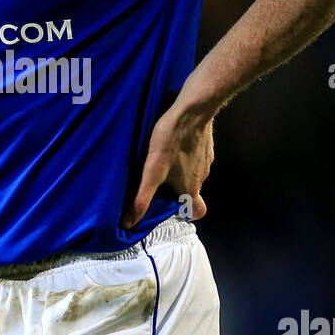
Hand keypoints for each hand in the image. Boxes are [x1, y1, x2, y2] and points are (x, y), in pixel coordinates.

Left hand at [121, 105, 214, 228]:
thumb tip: (127, 224)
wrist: (193, 111)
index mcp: (190, 188)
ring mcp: (206, 160)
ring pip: (194, 173)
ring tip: (162, 160)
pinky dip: (186, 154)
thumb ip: (141, 198)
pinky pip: (197, 156)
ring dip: (181, 171)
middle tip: (159, 182)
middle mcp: (202, 177)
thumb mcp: (151, 171)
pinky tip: (172, 144)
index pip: (197, 212)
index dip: (187, 213)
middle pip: (191, 191)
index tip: (173, 208)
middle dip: (176, 190)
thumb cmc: (171, 141)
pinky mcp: (206, 144)